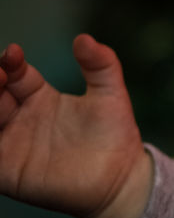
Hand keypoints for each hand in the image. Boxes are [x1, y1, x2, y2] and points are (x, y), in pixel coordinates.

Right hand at [0, 34, 152, 217]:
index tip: (13, 54)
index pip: (14, 74)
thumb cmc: (115, 135)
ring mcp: (10, 144)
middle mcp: (19, 118)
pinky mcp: (6, 171)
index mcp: (39, 97)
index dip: (9, 63)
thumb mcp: (111, 94)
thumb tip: (84, 38)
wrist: (120, 179)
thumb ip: (101, 65)